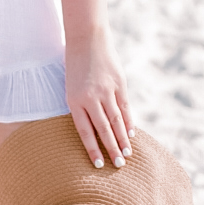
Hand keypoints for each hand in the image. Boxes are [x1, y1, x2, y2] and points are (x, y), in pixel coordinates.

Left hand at [65, 32, 132, 167]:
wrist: (86, 38)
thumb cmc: (75, 66)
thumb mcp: (72, 87)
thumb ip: (82, 108)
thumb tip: (96, 131)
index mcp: (74, 100)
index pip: (85, 131)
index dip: (92, 149)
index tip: (98, 165)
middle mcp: (91, 97)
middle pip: (104, 129)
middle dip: (111, 149)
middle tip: (119, 166)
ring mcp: (107, 90)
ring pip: (117, 120)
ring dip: (123, 139)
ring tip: (127, 154)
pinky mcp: (119, 83)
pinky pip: (125, 107)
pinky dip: (129, 121)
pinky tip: (131, 133)